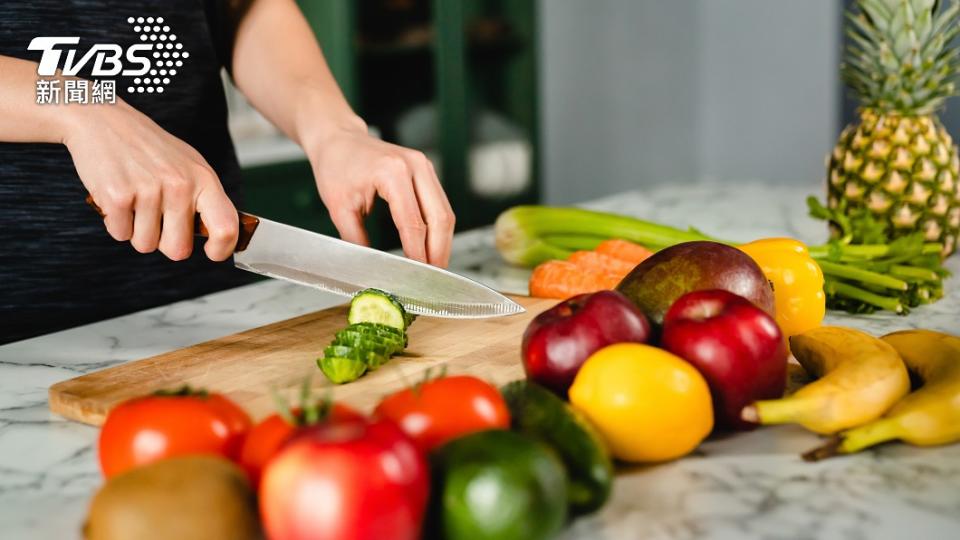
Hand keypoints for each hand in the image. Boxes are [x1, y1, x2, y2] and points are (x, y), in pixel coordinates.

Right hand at [63, 100, 238, 260]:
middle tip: (157, 218)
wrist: (102, 120)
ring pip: (145, 245)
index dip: (221, 249)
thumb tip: (222, 237)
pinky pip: (120, 234)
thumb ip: (205, 199)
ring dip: (137, 231)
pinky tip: (118, 196)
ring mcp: (148, 191)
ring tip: (135, 200)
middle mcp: (179, 185)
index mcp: (203, 179)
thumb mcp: (189, 165)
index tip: (211, 252)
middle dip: (165, 242)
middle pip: (178, 250)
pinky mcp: (117, 196)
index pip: (226, 227)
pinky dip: (116, 223)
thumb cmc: (149, 148)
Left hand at [307, 124, 455, 266]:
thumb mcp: (339, 207)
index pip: (413, 223)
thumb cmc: (336, 166)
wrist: (338, 138)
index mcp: (392, 172)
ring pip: (445, 212)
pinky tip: (431, 246)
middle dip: (438, 252)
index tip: (416, 275)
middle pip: (440, 218)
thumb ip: (356, 239)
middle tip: (432, 277)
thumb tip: (372, 268)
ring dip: (442, 242)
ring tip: (434, 266)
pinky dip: (438, 228)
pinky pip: (440, 204)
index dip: (417, 253)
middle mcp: (415, 166)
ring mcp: (424, 166)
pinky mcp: (426, 170)